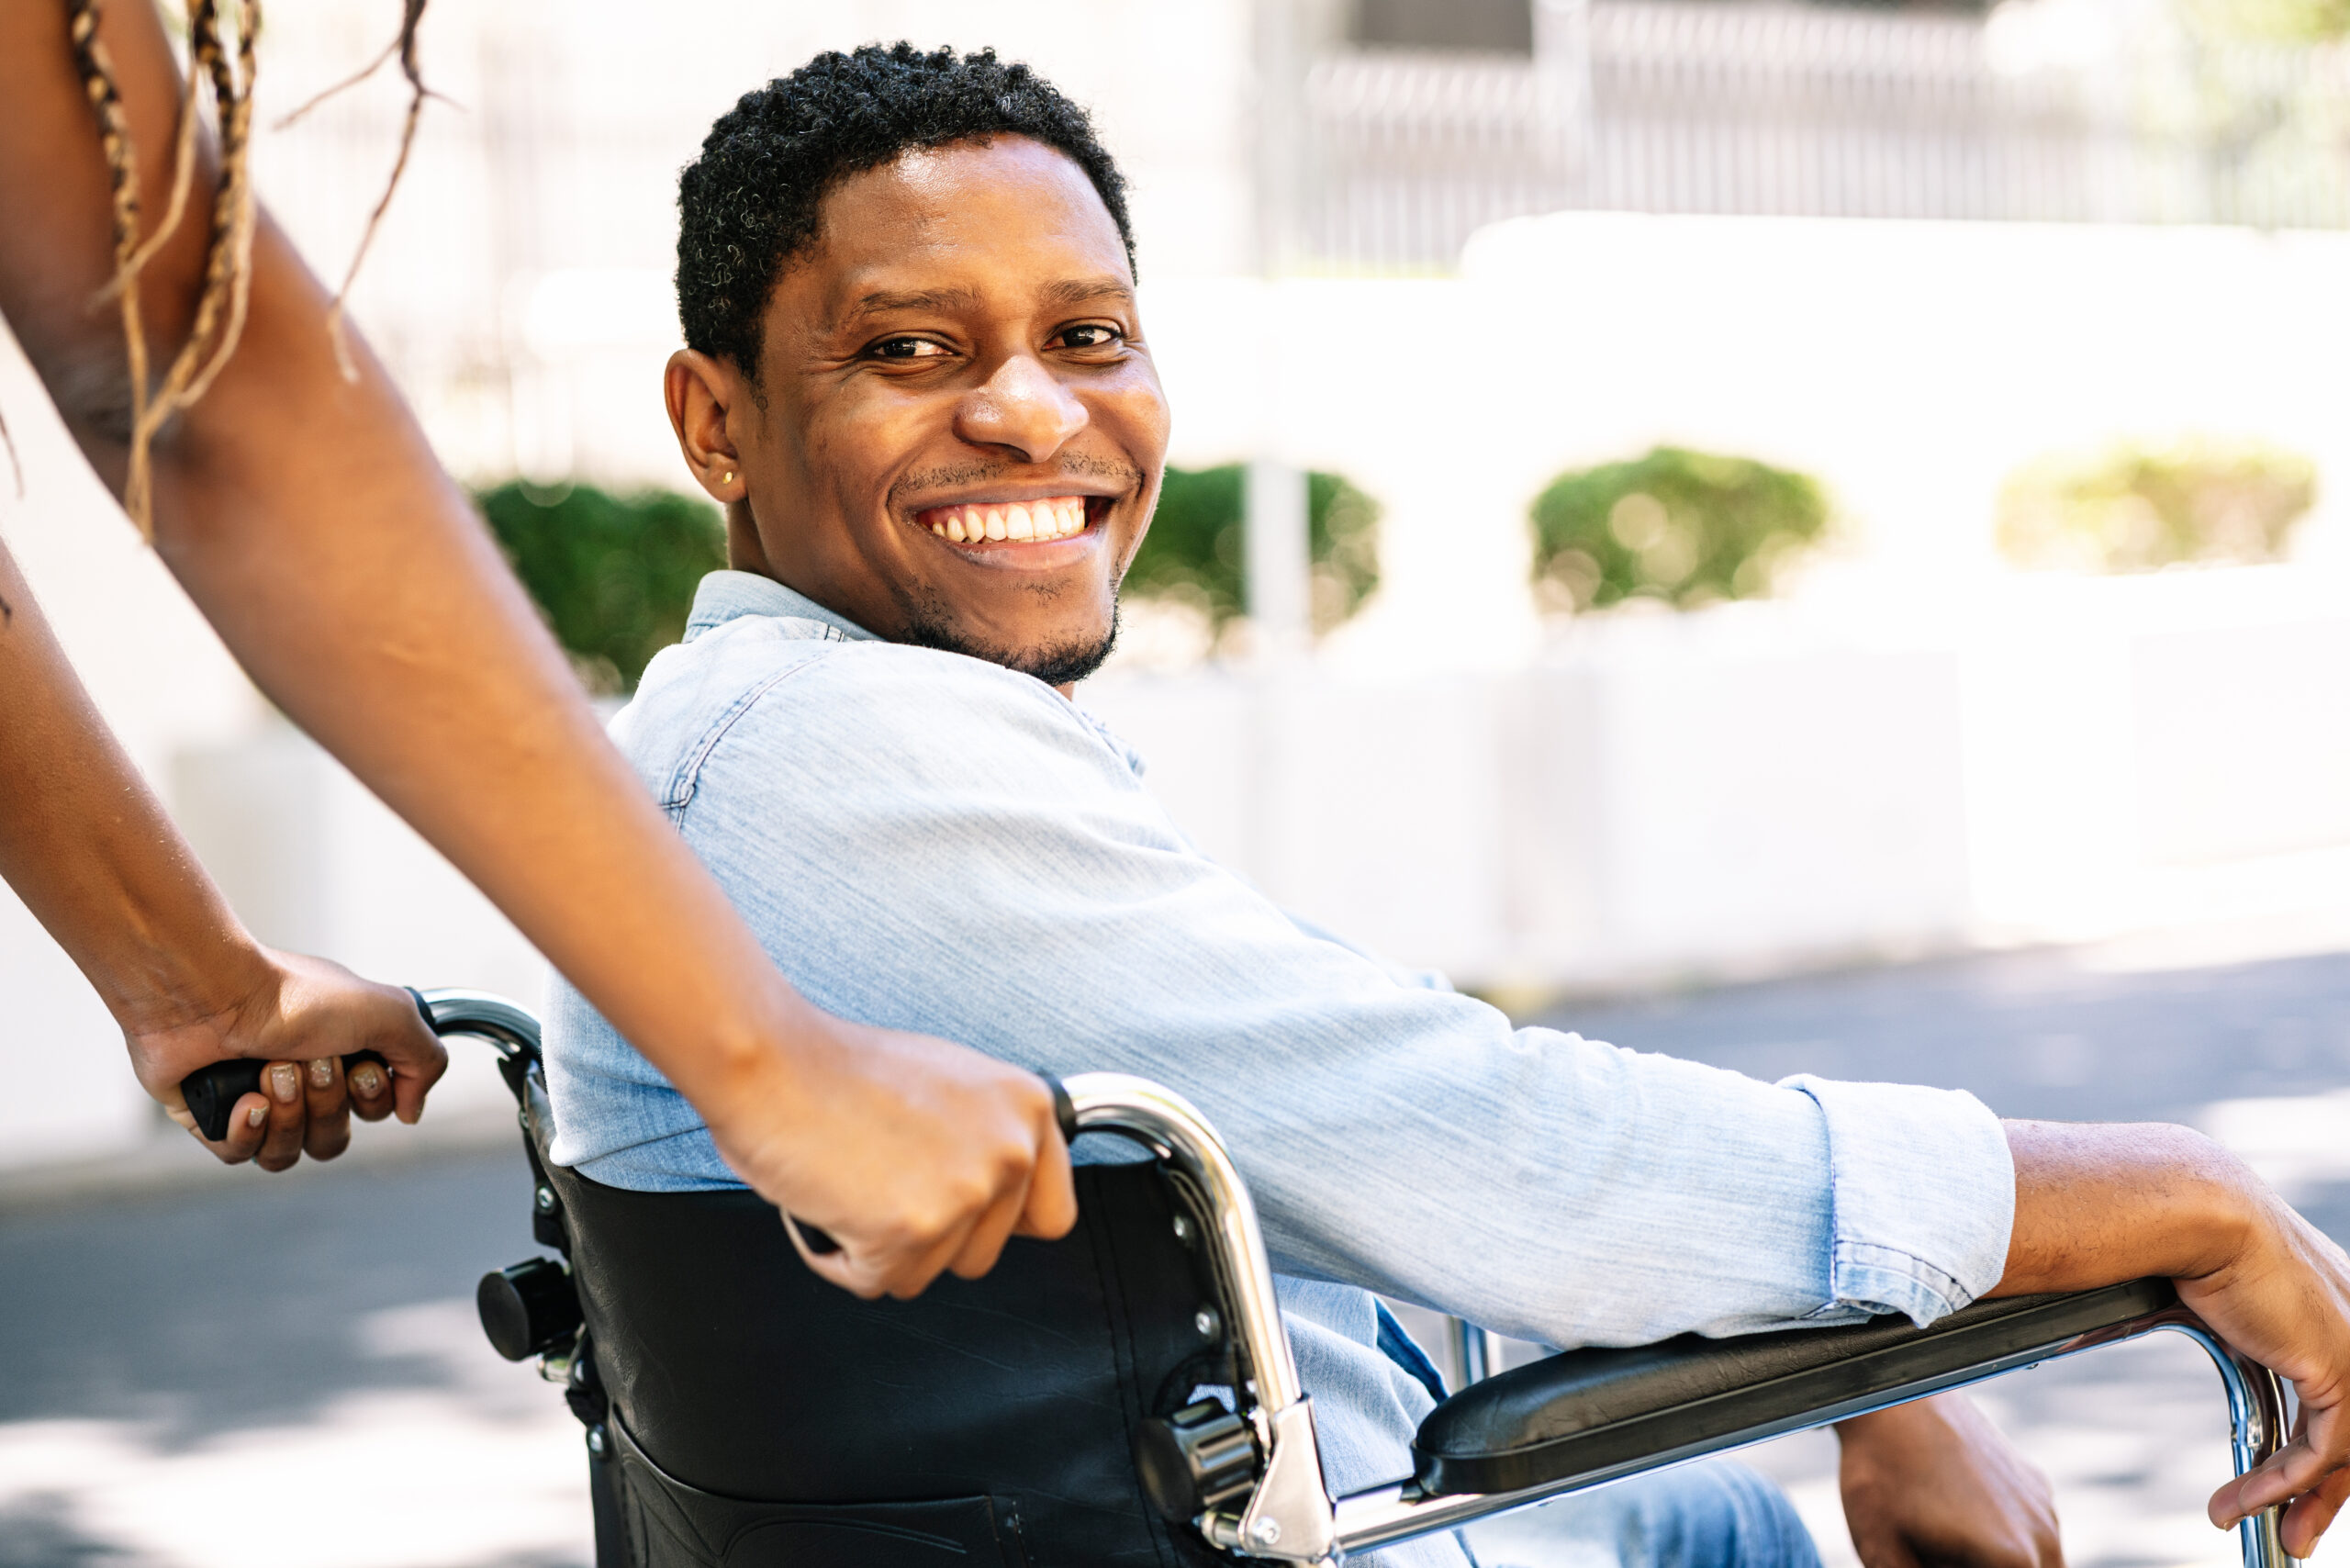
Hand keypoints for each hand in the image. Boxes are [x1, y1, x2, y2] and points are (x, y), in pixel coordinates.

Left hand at [124, 947, 446, 1171]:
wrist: (211, 993)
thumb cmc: (294, 995)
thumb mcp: (391, 1012)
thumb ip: (426, 1060)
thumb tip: (411, 1112)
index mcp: (343, 1055)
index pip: (373, 1113)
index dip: (369, 1099)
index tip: (356, 1063)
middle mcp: (301, 1080)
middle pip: (333, 1138)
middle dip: (324, 1104)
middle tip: (306, 1062)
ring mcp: (254, 1100)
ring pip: (289, 1154)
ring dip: (286, 1115)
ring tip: (267, 1072)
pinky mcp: (212, 1116)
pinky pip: (240, 1155)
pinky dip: (245, 1129)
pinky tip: (242, 1099)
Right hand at [701, 1011, 1077, 1299]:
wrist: (771, 1062)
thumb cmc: (838, 1070)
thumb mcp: (950, 1085)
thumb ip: (987, 1138)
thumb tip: (996, 1191)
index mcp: (1027, 1108)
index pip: (1051, 1214)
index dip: (996, 1222)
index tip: (961, 1209)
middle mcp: (1011, 1150)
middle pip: (983, 1255)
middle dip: (928, 1236)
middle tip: (882, 1180)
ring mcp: (965, 1192)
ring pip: (928, 1273)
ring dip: (882, 1246)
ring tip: (853, 1183)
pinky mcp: (913, 1231)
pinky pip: (876, 1282)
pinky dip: (840, 1257)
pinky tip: (828, 1201)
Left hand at [1837, 1393, 2059, 1567]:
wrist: (1891, 1393)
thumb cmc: (1881, 1474)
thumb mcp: (1883, 1553)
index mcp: (2014, 1563)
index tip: (1934, 1563)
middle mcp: (2044, 1539)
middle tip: (1932, 1556)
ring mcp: (2044, 1509)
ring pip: (2036, 1567)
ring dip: (1994, 1565)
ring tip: (1938, 1549)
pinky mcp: (2035, 1485)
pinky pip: (2030, 1538)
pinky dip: (2001, 1549)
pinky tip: (1952, 1526)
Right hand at [2178, 1176, 2349, 1554]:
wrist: (2188, 1207)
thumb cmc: (2175, 1229)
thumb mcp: (2204, 1284)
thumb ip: (2209, 1310)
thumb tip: (2142, 1306)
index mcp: (2331, 1296)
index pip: (2340, 1392)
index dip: (2319, 1446)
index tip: (2285, 1480)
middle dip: (2326, 1491)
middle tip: (2294, 1532)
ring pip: (2347, 1448)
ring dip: (2304, 1500)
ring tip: (2266, 1531)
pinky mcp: (2341, 1365)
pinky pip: (2323, 1449)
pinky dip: (2283, 1483)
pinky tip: (2242, 1500)